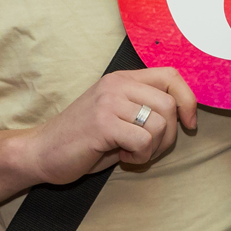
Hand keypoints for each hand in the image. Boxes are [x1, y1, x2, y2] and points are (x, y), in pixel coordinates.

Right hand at [16, 67, 198, 180]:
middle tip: (146, 149)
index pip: (171, 75)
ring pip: (160, 124)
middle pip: (170, 104)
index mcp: (123, 79)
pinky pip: (144, 140)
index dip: (188, 100)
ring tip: (129, 152)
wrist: (41, 152)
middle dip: (168, 136)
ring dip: (152, 149)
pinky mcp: (102, 123)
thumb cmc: (84, 140)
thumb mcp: (118, 115)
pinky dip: (139, 156)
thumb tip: (185, 114)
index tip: (189, 123)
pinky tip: (121, 156)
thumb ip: (146, 108)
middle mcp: (116, 84)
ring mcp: (108, 101)